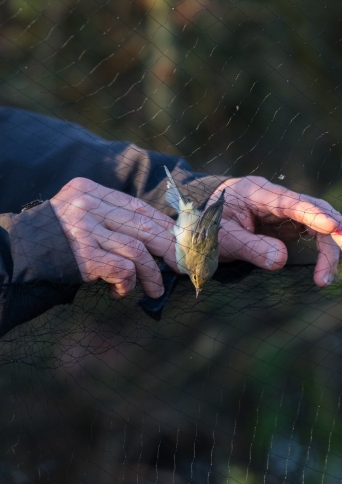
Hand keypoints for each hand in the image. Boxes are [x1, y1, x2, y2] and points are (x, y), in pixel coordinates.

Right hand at [50, 178, 175, 297]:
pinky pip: (123, 270)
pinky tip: (119, 292)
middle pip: (143, 226)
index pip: (137, 206)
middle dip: (168, 249)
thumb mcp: (80, 215)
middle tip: (180, 266)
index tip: (179, 241)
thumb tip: (157, 237)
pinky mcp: (84, 255)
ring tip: (154, 290)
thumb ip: (109, 217)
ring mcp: (85, 229)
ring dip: (151, 275)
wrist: (19, 256)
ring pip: (138, 251)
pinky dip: (128, 284)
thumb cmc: (56, 241)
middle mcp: (88, 205)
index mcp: (90, 191)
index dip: (163, 225)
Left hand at [210, 176, 341, 286]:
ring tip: (338, 272)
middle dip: (335, 233)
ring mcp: (284, 211)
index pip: (290, 203)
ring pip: (318, 223)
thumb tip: (282, 260)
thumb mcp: (222, 240)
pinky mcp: (287, 225)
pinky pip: (313, 233)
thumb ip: (250, 248)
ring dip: (332, 247)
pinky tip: (338, 264)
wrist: (200, 224)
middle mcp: (276, 199)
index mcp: (256, 193)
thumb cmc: (208, 229)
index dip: (313, 215)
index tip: (333, 228)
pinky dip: (326, 248)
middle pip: (314, 210)